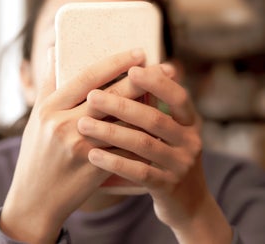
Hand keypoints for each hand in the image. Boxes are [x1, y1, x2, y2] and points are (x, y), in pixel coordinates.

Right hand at [0, 49, 145, 242]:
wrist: (34, 199)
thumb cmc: (35, 154)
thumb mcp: (36, 117)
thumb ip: (48, 83)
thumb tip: (55, 49)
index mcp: (48, 109)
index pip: (86, 78)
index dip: (115, 63)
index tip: (138, 52)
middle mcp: (63, 126)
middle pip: (110, 96)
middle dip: (141, 80)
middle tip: (164, 67)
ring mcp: (80, 148)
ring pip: (122, 123)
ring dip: (148, 107)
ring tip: (168, 95)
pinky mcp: (94, 168)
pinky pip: (124, 148)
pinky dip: (142, 136)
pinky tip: (160, 126)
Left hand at [78, 64, 231, 242]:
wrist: (186, 203)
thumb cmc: (165, 157)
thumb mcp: (167, 132)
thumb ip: (151, 107)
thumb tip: (124, 71)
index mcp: (189, 121)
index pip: (178, 96)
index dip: (157, 82)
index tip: (131, 69)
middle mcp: (190, 141)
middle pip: (155, 119)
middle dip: (122, 105)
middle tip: (92, 96)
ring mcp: (181, 165)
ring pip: (144, 144)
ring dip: (111, 132)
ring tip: (83, 124)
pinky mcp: (168, 187)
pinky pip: (139, 172)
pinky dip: (114, 162)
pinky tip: (92, 155)